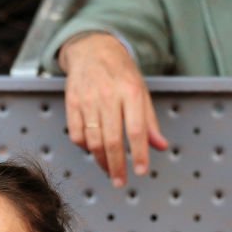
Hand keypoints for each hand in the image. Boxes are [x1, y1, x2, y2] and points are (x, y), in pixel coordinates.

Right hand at [59, 32, 168, 187]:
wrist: (93, 49)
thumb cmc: (121, 72)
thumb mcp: (141, 91)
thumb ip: (149, 121)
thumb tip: (160, 146)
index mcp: (132, 92)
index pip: (136, 130)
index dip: (138, 153)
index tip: (140, 171)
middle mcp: (109, 96)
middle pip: (111, 140)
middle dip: (116, 166)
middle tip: (121, 182)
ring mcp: (87, 100)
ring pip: (93, 140)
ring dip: (101, 161)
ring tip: (109, 170)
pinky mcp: (71, 103)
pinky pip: (76, 134)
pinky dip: (84, 147)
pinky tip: (92, 150)